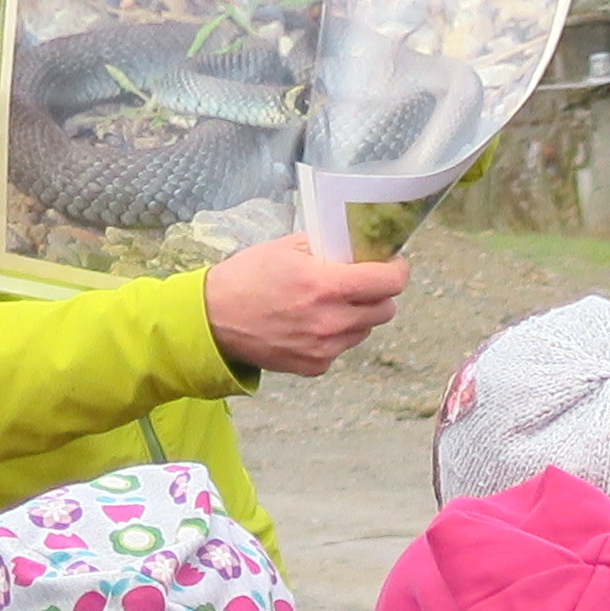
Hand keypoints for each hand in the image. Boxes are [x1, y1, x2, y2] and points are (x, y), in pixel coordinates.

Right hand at [205, 234, 407, 376]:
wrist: (212, 320)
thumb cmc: (247, 279)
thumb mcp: (286, 247)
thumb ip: (328, 246)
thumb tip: (358, 244)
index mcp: (325, 285)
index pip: (390, 282)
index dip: (396, 270)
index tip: (391, 264)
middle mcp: (330, 321)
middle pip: (386, 310)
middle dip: (378, 293)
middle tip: (361, 282)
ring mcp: (324, 348)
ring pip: (366, 330)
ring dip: (359, 315)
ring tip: (331, 303)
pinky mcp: (315, 366)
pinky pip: (343, 348)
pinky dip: (336, 335)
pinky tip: (312, 323)